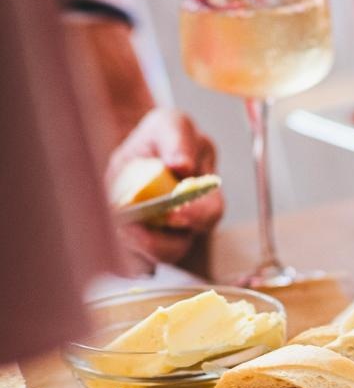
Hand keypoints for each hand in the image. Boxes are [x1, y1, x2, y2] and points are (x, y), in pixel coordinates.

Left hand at [106, 108, 224, 265]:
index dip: (194, 216)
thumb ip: (178, 138)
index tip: (174, 212)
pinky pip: (130, 264)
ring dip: (129, 246)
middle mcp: (187, 225)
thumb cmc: (157, 138)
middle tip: (128, 225)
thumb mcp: (170, 124)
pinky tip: (108, 228)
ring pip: (150, 261)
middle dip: (153, 242)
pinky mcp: (138, 250)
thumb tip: (183, 165)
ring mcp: (163, 240)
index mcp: (205, 195)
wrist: (130, 151)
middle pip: (178, 249)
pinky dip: (117, 250)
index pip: (210, 214)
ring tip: (113, 224)